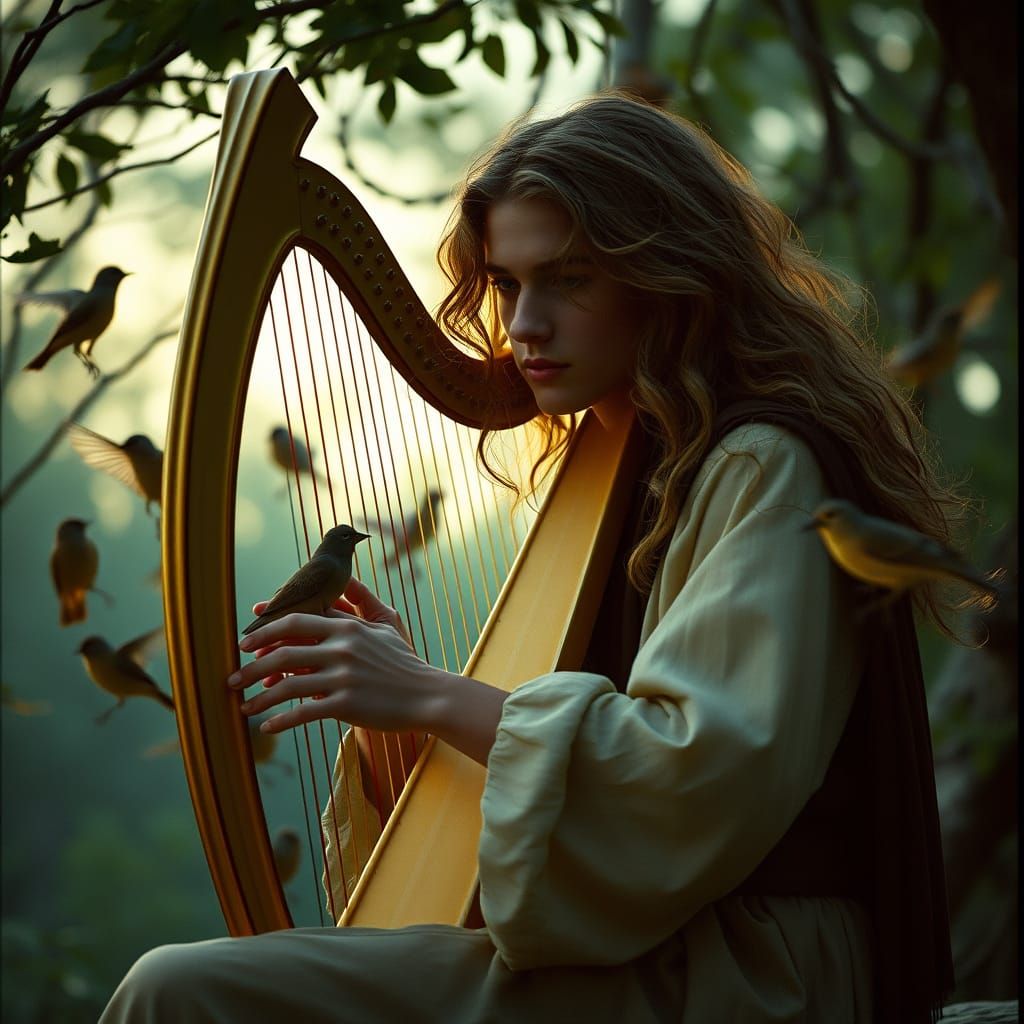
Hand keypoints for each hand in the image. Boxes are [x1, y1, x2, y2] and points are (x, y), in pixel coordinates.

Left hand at [228, 578, 446, 735]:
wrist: (428, 695)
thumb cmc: (404, 660)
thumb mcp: (386, 623)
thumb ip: (362, 600)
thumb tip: (347, 578)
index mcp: (346, 628)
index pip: (295, 621)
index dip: (264, 630)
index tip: (243, 643)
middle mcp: (341, 649)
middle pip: (282, 653)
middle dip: (251, 667)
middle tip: (231, 679)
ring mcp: (343, 677)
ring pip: (288, 686)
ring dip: (259, 699)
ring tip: (243, 708)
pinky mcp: (347, 705)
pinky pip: (304, 713)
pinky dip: (281, 721)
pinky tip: (267, 728)